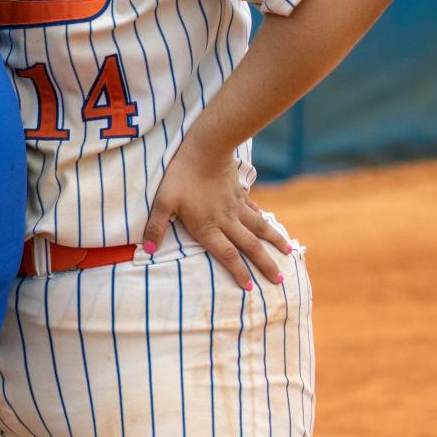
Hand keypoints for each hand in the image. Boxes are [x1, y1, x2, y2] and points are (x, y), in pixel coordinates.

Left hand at [142, 142, 289, 288]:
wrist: (206, 149)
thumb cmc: (181, 176)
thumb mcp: (163, 201)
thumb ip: (157, 226)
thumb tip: (149, 249)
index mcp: (208, 226)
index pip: (226, 255)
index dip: (239, 272)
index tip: (250, 288)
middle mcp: (226, 220)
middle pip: (249, 246)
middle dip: (265, 265)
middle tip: (279, 281)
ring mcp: (236, 205)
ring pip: (259, 228)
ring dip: (274, 241)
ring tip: (288, 253)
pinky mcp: (239, 191)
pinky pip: (254, 209)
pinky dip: (264, 218)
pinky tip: (269, 222)